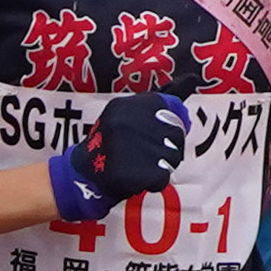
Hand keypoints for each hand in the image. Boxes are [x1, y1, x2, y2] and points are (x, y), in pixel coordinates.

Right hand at [46, 88, 187, 220]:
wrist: (81, 176)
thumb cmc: (108, 145)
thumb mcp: (121, 116)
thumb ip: (150, 106)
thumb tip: (189, 88)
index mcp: (124, 106)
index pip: (171, 108)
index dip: (173, 123)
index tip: (165, 132)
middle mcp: (127, 123)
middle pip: (176, 134)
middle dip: (169, 146)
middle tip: (150, 154)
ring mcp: (132, 148)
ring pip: (173, 156)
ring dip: (163, 164)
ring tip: (141, 166)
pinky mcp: (137, 172)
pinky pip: (164, 176)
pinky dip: (156, 182)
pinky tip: (139, 179)